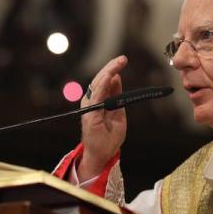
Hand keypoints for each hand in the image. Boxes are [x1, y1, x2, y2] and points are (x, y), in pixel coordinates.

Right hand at [77, 56, 127, 180]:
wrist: (102, 155)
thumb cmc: (109, 137)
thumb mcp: (118, 114)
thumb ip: (117, 97)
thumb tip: (117, 77)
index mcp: (98, 102)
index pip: (104, 81)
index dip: (113, 70)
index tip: (122, 60)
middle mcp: (91, 102)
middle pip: (100, 80)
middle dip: (111, 67)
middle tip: (123, 58)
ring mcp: (89, 108)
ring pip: (97, 84)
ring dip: (108, 72)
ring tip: (118, 63)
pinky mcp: (90, 114)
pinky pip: (96, 96)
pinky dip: (102, 85)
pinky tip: (110, 76)